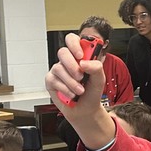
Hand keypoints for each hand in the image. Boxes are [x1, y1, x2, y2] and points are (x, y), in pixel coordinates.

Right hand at [45, 33, 113, 149]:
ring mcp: (58, 70)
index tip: (80, 55)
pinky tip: (71, 95)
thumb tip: (83, 62)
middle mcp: (67, 61)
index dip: (74, 44)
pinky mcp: (51, 81)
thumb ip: (96, 67)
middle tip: (81, 76)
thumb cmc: (92, 92)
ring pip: (59, 68)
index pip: (72, 40)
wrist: (85, 110)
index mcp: (79, 56)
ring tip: (80, 91)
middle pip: (62, 52)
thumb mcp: (100, 79)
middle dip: (72, 65)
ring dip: (71, 82)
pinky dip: (65, 89)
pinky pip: (54, 80)